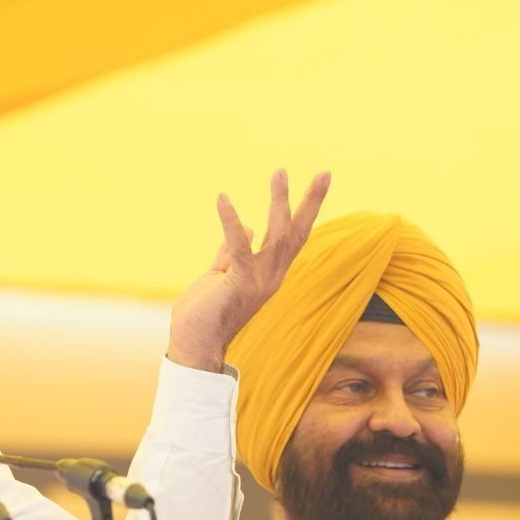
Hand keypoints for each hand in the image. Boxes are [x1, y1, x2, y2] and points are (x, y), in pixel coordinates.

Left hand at [166, 169, 329, 371]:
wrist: (194, 347)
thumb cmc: (204, 315)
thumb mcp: (220, 276)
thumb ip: (231, 253)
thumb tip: (249, 227)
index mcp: (268, 274)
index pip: (292, 237)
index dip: (305, 210)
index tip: (319, 183)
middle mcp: (271, 277)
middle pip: (297, 233)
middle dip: (311, 202)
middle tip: (326, 172)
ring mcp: (258, 282)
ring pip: (278, 235)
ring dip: (280, 202)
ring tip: (281, 173)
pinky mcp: (239, 285)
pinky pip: (238, 248)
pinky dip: (231, 221)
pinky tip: (223, 199)